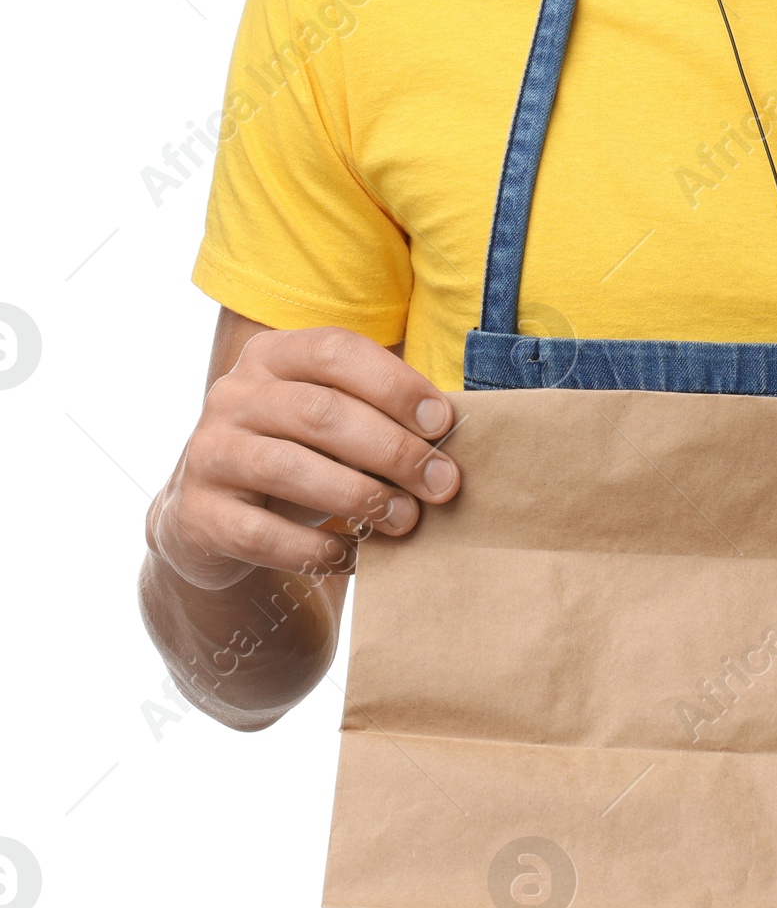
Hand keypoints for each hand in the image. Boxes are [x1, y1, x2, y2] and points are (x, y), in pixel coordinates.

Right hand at [146, 326, 458, 589]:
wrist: (209, 518)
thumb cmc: (298, 456)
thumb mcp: (333, 424)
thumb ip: (380, 417)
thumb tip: (449, 439)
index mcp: (273, 356)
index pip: (336, 351)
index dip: (395, 385)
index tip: (444, 423)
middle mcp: (232, 395)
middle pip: (320, 412)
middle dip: (392, 449)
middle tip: (442, 483)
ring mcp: (208, 453)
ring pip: (289, 468)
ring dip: (360, 496)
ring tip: (407, 519)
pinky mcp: (196, 514)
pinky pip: (261, 534)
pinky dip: (315, 548)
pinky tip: (354, 556)